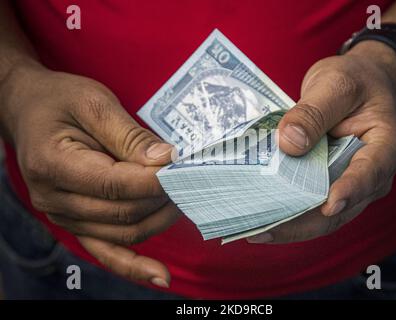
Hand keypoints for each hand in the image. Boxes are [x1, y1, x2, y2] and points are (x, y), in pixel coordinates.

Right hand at [0, 62, 179, 286]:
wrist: (30, 111)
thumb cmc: (60, 101)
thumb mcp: (94, 103)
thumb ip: (130, 135)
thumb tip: (165, 160)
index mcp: (53, 164)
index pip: (116, 184)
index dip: (156, 179)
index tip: (183, 166)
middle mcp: (54, 199)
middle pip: (123, 212)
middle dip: (163, 197)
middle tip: (189, 178)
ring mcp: (64, 217)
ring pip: (124, 233)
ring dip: (160, 219)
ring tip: (182, 197)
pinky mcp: (77, 223)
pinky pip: (107, 252)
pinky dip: (134, 265)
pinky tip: (161, 275)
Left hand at [247, 41, 395, 243]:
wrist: (359, 84)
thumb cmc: (355, 80)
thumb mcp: (336, 84)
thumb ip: (314, 112)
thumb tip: (289, 144)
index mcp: (386, 146)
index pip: (370, 173)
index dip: (350, 190)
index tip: (328, 205)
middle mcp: (373, 175)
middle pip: (341, 208)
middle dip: (303, 223)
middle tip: (264, 230)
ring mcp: (352, 185)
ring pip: (324, 216)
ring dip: (291, 226)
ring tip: (255, 231)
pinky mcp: (331, 185)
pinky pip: (312, 207)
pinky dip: (289, 214)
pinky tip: (262, 218)